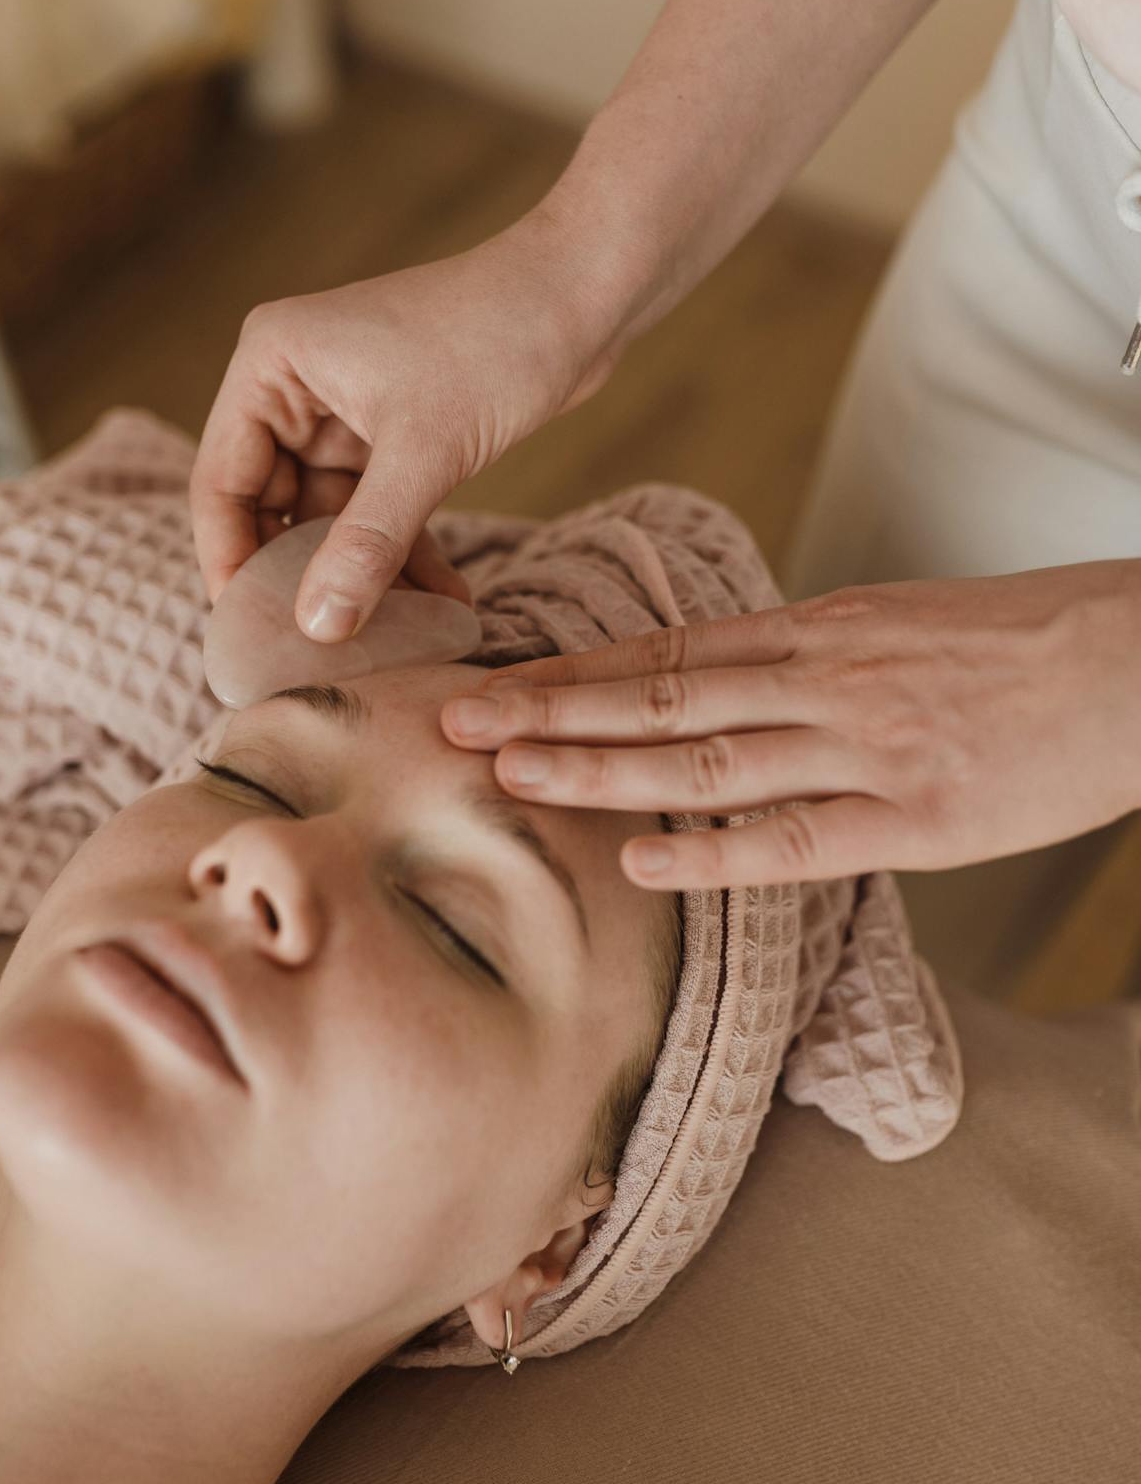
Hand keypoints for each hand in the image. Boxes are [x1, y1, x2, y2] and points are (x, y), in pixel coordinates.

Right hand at [188, 203, 630, 632]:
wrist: (585, 292)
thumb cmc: (498, 339)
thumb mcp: (425, 451)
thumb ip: (367, 543)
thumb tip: (317, 627)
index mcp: (271, 364)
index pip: (221, 483)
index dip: (229, 564)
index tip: (251, 636)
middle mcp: (294, 386)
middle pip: (270, 508)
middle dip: (301, 580)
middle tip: (322, 654)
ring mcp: (344, 412)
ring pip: (331, 519)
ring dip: (364, 577)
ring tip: (399, 638)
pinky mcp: (394, 433)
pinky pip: (379, 512)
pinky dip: (405, 556)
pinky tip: (444, 604)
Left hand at [439, 561, 1140, 886]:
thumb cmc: (1031, 642)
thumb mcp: (906, 625)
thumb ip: (816, 659)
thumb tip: (736, 687)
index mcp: (821, 631)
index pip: (670, 654)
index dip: (573, 673)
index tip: (493, 680)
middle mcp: (826, 679)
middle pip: (661, 697)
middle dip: (550, 711)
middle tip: (452, 723)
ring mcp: (867, 746)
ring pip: (707, 759)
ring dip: (600, 769)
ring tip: (509, 778)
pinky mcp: (918, 813)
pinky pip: (797, 835)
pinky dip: (713, 852)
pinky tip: (639, 858)